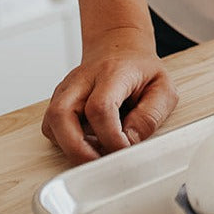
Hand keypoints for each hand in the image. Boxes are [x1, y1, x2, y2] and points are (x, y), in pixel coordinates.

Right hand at [41, 27, 177, 163]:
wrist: (119, 49)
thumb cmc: (141, 71)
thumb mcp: (162, 88)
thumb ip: (150, 115)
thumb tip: (130, 141)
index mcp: (112, 73)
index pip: (100, 107)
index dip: (110, 136)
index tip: (124, 150)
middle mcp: (82, 81)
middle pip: (60, 115)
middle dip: (77, 149)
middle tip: (99, 164)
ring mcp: (66, 91)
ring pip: (51, 124)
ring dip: (70, 147)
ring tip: (97, 154)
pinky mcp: (59, 102)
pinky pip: (52, 128)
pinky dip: (67, 142)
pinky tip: (88, 143)